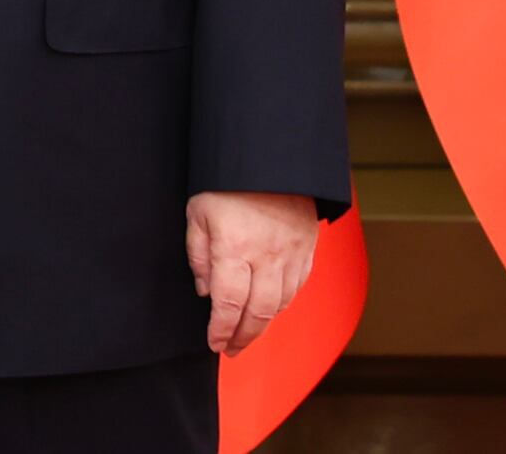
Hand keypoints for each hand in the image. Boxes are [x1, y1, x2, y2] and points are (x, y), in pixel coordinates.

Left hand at [186, 191, 317, 355]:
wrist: (270, 156)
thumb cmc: (228, 182)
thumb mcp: (198, 211)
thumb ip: (199, 254)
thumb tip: (206, 290)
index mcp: (234, 247)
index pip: (228, 303)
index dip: (220, 329)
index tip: (214, 342)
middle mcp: (266, 255)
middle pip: (258, 312)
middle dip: (243, 337)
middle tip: (231, 348)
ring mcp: (291, 254)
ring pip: (280, 303)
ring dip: (263, 324)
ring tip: (247, 333)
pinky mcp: (307, 248)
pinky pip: (298, 286)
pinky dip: (283, 304)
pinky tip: (270, 308)